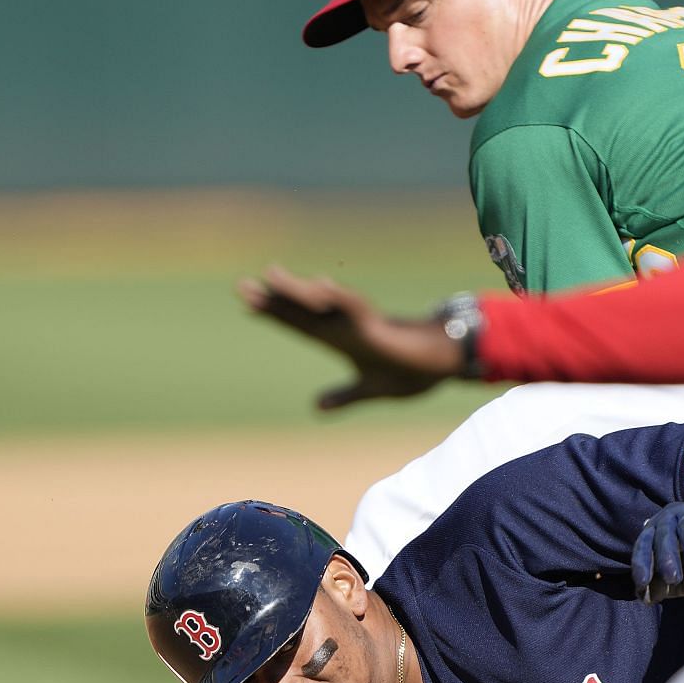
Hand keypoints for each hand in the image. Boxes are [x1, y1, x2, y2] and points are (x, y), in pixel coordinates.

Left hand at [238, 266, 464, 409]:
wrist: (442, 365)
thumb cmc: (409, 371)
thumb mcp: (369, 389)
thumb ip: (343, 396)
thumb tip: (316, 407)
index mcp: (339, 340)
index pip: (298, 324)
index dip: (273, 315)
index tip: (247, 305)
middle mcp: (344, 326)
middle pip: (301, 309)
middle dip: (273, 299)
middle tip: (241, 286)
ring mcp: (360, 322)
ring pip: (322, 302)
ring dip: (297, 290)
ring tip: (271, 275)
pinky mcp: (379, 325)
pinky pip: (355, 307)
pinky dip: (336, 296)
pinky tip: (319, 285)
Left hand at [632, 501, 683, 602]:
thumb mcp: (681, 579)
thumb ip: (663, 587)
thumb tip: (645, 597)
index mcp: (655, 534)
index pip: (644, 546)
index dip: (642, 564)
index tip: (643, 582)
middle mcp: (669, 519)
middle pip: (664, 535)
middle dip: (667, 557)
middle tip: (673, 579)